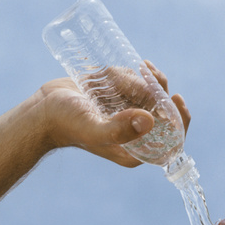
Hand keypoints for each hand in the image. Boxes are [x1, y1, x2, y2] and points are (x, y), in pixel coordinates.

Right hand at [37, 61, 190, 167]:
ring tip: (116, 77)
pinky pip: (137, 85)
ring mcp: (127, 116)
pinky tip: (112, 73)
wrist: (44, 110)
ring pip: (152, 94)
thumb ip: (119, 129)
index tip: (176, 98)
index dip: (180, 119)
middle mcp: (134, 135)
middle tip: (145, 74)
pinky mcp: (119, 101)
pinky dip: (130, 75)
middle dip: (158, 89)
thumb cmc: (66, 124)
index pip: (171, 139)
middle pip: (164, 112)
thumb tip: (149, 120)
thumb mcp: (94, 129)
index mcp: (135, 151)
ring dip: (140, 79)